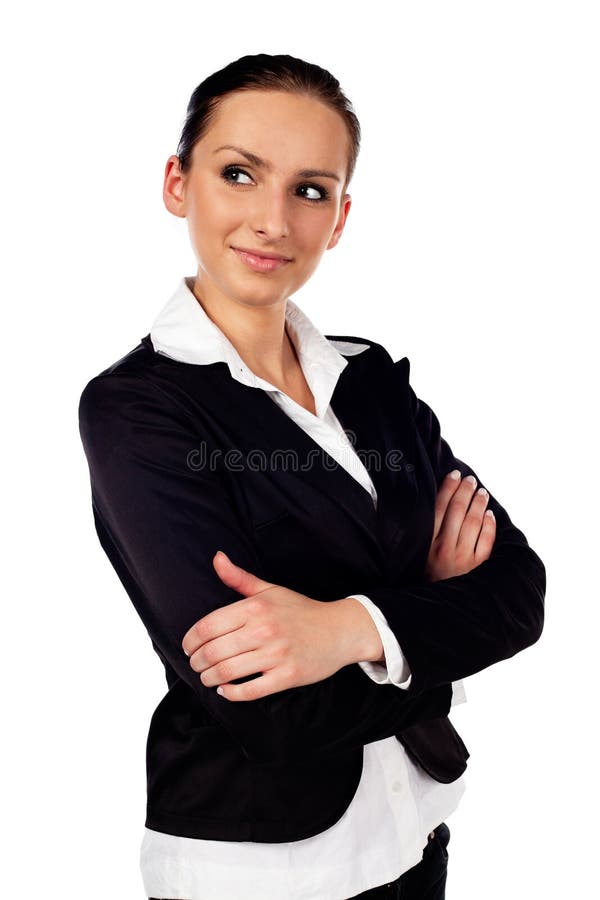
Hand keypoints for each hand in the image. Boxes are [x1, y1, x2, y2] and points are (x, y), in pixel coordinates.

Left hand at [181, 551, 359, 701]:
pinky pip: (250, 690)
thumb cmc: (301, 610)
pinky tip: (225, 690)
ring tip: (207, 677)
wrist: (340, 630)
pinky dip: (231, 694)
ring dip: (209, 678)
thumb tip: (216, 557)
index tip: (188, 647)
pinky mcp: (287, 676)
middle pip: (213, 651)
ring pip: (227, 672)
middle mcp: (264, 629)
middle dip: (197, 662)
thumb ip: (239, 578)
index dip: (190, 640)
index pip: (208, 625)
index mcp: (256, 606)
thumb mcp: (269, 590)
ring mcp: (276, 654)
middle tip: (196, 665)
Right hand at [425, 470, 496, 581]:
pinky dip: (489, 524)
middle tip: (470, 480)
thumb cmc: (430, 580)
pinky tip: (489, 514)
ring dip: (478, 503)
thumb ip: (425, 535)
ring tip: (481, 492)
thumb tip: (434, 508)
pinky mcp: (479, 567)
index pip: (439, 507)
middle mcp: (444, 548)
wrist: (442, 609)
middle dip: (465, 491)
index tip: (455, 475)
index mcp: (428, 544)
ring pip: (474, 521)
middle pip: (457, 510)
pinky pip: (487, 539)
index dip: (448, 488)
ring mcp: (463, 557)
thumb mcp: (420, 558)